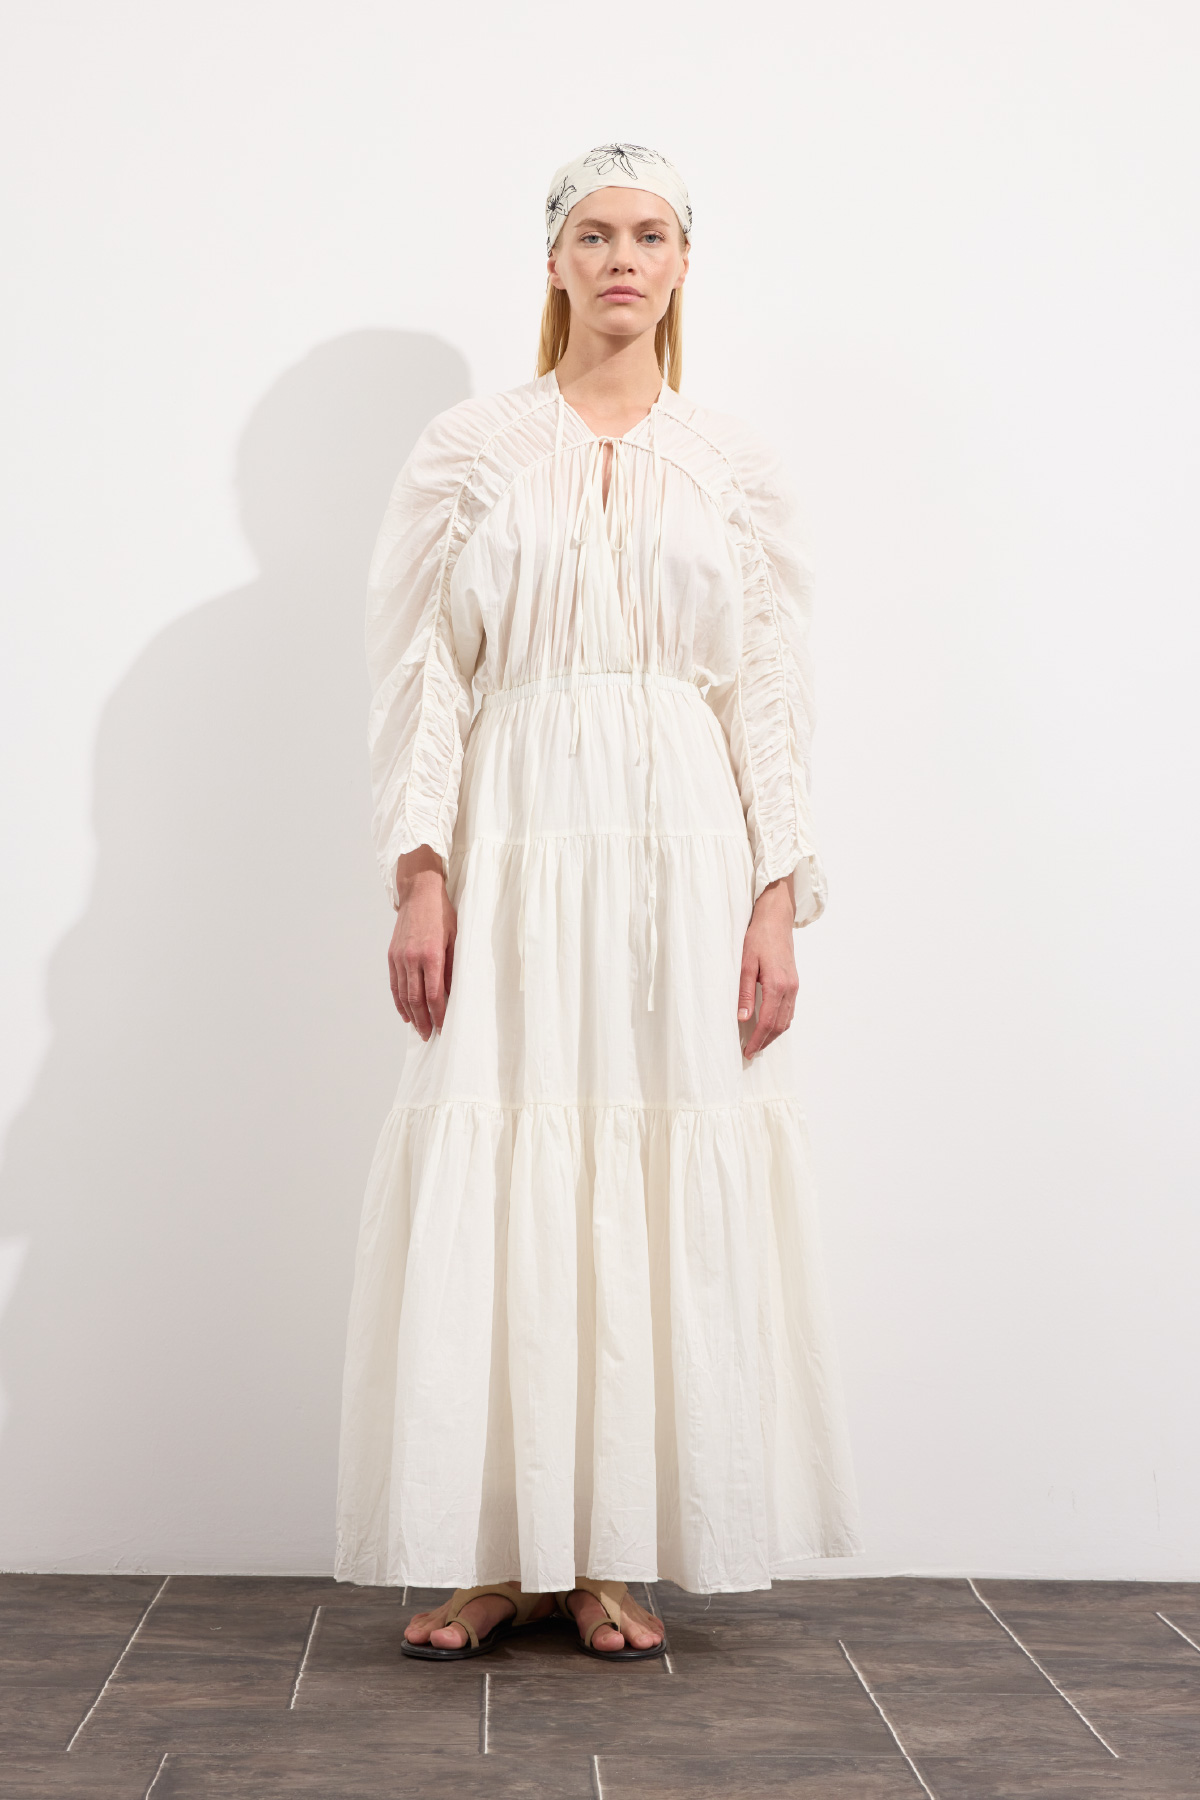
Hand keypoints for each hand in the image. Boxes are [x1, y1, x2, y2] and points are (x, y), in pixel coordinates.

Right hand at [388, 846, 456, 1039]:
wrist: (419, 894)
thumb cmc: (442, 914)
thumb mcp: (455, 938)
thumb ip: (452, 967)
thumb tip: (452, 993)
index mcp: (431, 955)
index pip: (435, 995)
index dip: (439, 1014)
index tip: (444, 1027)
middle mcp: (412, 958)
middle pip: (417, 999)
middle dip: (424, 1020)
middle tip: (430, 1035)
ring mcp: (399, 958)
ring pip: (403, 994)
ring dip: (411, 1015)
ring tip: (418, 1028)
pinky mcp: (391, 955)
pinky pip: (394, 984)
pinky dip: (399, 1001)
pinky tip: (405, 1013)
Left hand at [738, 874, 798, 1059]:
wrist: (776, 919)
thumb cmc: (758, 938)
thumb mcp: (745, 964)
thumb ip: (745, 993)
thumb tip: (743, 1018)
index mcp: (777, 985)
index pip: (767, 1021)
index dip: (758, 1039)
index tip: (748, 1051)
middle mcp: (790, 989)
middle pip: (780, 1026)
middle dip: (765, 1041)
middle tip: (751, 1052)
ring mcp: (794, 986)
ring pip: (787, 1020)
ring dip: (774, 1034)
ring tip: (759, 1042)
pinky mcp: (794, 982)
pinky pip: (790, 1010)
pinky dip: (781, 1022)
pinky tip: (770, 1024)